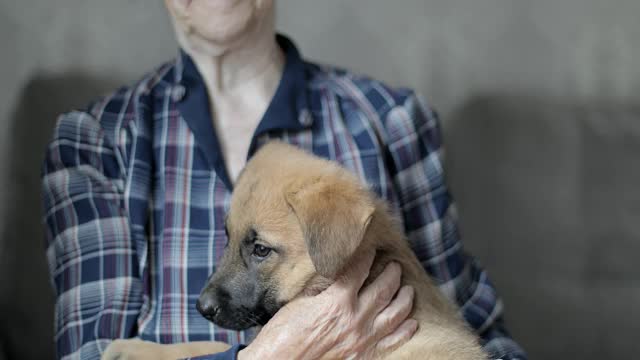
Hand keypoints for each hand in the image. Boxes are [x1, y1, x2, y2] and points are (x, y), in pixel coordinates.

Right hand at [238, 250, 416, 358]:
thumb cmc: (283, 333)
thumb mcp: (301, 300)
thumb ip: (323, 286)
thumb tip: (334, 273)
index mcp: (338, 300)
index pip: (359, 270)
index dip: (367, 256)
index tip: (371, 249)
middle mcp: (355, 318)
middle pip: (383, 289)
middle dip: (392, 274)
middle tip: (395, 266)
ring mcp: (362, 338)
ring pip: (395, 314)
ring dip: (404, 299)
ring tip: (408, 289)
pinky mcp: (364, 355)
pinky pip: (392, 342)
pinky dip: (405, 331)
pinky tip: (412, 323)